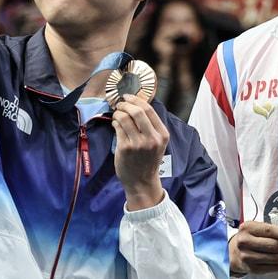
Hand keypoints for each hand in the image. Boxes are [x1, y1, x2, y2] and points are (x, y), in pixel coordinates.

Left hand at [111, 94, 168, 209]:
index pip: (149, 110)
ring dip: (118, 113)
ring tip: (117, 116)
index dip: (136, 100)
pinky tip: (115, 125)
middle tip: (120, 104)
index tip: (128, 97)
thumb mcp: (157, 143)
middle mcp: (152, 138)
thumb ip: (151, 126)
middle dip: (125, 104)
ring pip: (124, 118)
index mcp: (163, 135)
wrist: (141, 181)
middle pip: (137, 111)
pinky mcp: (125, 148)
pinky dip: (115, 123)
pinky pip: (117, 127)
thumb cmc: (147, 160)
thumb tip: (136, 104)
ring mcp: (138, 144)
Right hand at [230, 219, 277, 274]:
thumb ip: (271, 229)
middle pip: (273, 246)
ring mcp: (247, 257)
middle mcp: (245, 242)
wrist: (233, 252)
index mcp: (247, 228)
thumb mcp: (256, 228)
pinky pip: (272, 268)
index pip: (269, 231)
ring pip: (274, 258)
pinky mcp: (251, 269)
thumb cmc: (248, 238)